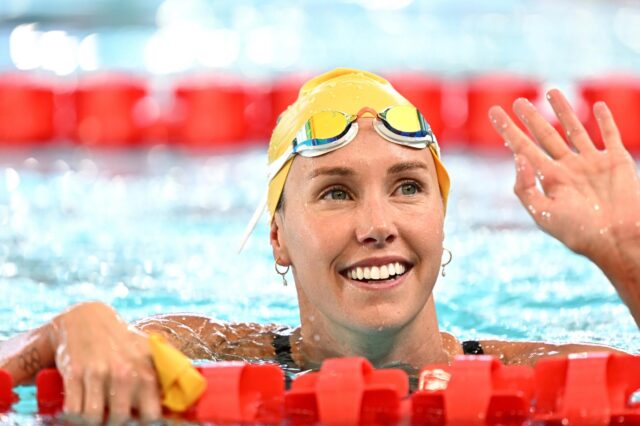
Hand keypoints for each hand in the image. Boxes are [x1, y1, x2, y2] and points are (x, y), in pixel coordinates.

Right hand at [50, 301, 160, 423]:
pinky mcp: (74, 373)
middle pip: (120, 419)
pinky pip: (73, 410)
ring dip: (92, 419)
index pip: (151, 415)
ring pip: (93, 418)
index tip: (139, 418)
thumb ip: (167, 371)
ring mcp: (98, 373)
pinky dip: (73, 414)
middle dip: (115, 421)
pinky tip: (79, 404)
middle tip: (112, 414)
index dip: (144, 422)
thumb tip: (190, 395)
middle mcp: (124, 372)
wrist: (88, 319)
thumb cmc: (123, 341)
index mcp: (146, 370)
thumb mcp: (149, 350)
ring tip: (95, 411)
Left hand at [488, 89, 639, 325]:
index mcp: (549, 179)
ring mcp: (591, 163)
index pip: (523, 149)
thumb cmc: (578, 232)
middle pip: (546, 136)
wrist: (616, 239)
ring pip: (574, 129)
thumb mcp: (542, 213)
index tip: (494, 113)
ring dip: (564, 110)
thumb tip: (517, 157)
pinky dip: (605, 120)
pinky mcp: (615, 161)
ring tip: (551, 92)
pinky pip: (609, 135)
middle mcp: (568, 168)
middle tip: (518, 101)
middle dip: (531, 118)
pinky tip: (598, 106)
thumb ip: (525, 187)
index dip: (509, 131)